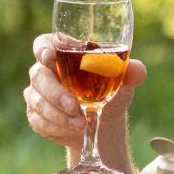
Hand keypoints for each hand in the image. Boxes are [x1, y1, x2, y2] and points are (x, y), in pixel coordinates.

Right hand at [24, 33, 147, 150]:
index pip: (44, 43)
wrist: (104, 125)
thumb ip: (130, 74)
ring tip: (81, 124)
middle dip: (55, 92)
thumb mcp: (124, 84)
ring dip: (59, 115)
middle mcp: (46, 71)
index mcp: (64, 54)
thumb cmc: (111, 93)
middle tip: (74, 106)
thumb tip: (137, 70)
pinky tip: (73, 129)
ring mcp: (38, 94)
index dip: (42, 48)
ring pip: (38, 101)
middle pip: (38, 75)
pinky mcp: (36, 116)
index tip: (50, 57)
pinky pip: (38, 120)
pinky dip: (57, 127)